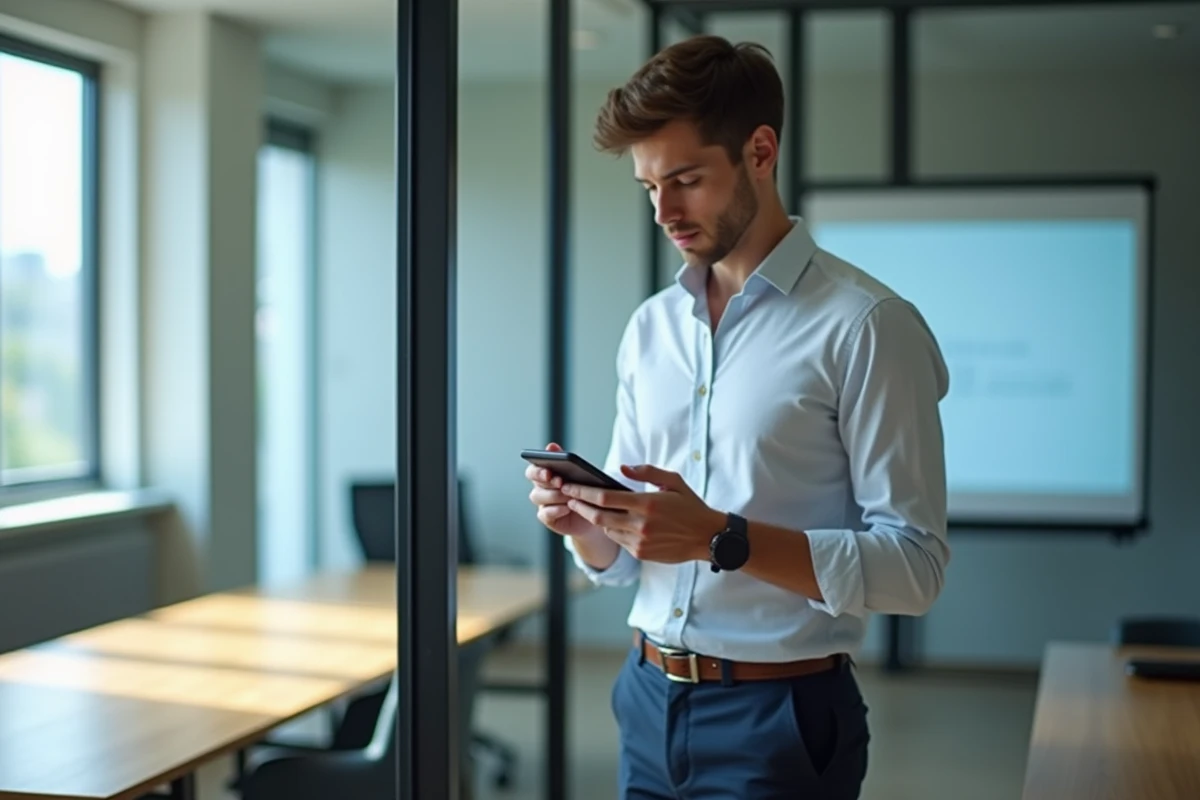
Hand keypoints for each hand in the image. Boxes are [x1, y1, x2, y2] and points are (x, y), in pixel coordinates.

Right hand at [526, 442, 599, 537]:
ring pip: (538, 497)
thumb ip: (563, 459)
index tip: (548, 471)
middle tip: (560, 481)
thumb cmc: (587, 488)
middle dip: (546, 481)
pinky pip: (545, 514)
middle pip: (535, 483)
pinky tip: (567, 508)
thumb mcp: (580, 471)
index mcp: (546, 474)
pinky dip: (555, 510)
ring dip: (554, 495)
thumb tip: (550, 446)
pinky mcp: (548, 518)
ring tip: (570, 495)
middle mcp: (541, 488)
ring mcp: (543, 504)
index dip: (537, 470)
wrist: (599, 511)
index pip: (533, 470)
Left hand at [561, 464, 724, 563]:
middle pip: (598, 516)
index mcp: (646, 503)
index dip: (583, 492)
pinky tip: (613, 521)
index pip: (605, 497)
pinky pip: (618, 540)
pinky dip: (613, 530)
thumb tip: (621, 468)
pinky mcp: (641, 553)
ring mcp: (640, 542)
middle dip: (579, 506)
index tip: (569, 486)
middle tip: (568, 498)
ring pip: (607, 529)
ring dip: (596, 519)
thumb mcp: (673, 481)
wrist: (708, 537)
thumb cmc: (690, 506)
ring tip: (588, 508)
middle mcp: (640, 524)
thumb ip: (646, 472)